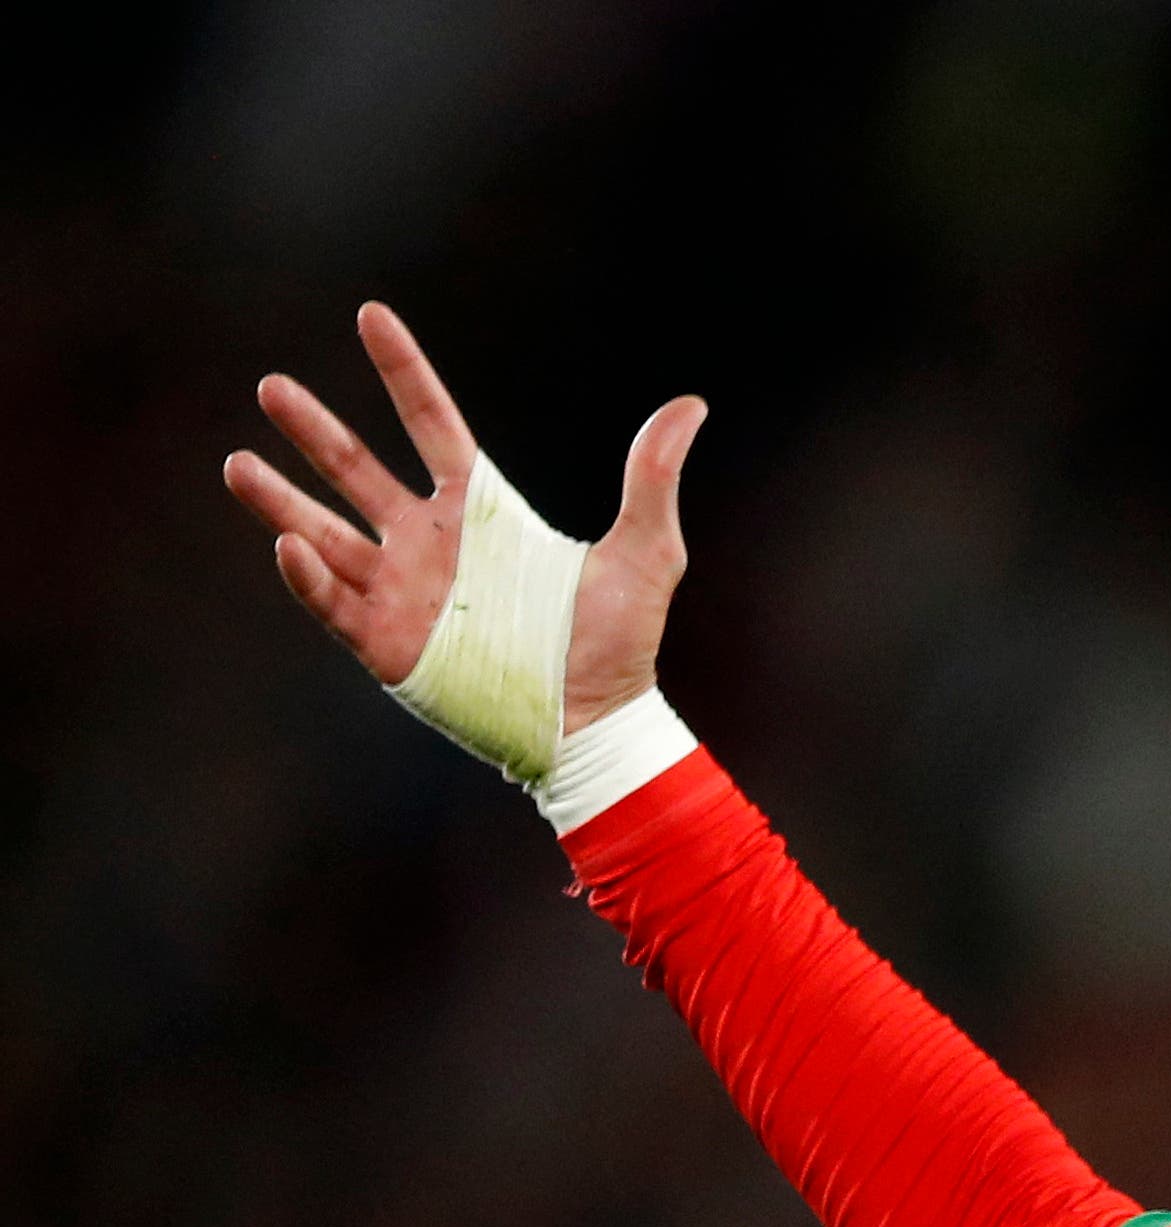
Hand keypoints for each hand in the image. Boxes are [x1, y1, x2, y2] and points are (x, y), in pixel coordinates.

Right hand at [221, 302, 704, 734]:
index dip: (402, 370)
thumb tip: (690, 406)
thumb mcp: (644, 554)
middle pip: (356, 470)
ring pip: (323, 533)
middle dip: (313, 431)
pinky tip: (285, 545)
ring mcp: (401, 591)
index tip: (370, 316)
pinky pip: (334, 602)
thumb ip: (650, 479)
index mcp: (480, 509)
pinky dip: (308, 576)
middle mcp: (429, 542)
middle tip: (270, 386)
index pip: (431, 422)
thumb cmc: (619, 642)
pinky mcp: (387, 644)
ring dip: (279, 500)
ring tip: (235, 461)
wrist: (597, 723)